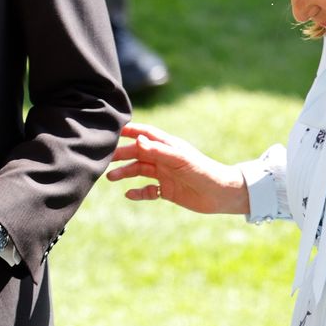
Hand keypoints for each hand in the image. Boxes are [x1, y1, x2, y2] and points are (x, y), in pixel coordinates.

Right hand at [105, 121, 249, 214]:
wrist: (221, 194)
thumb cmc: (203, 171)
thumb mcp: (179, 160)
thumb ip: (157, 150)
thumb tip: (136, 140)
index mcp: (168, 146)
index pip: (145, 134)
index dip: (130, 131)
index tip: (113, 130)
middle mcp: (165, 159)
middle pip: (138, 154)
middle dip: (121, 155)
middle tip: (104, 160)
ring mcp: (165, 174)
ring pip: (140, 171)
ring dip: (125, 173)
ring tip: (110, 178)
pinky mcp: (168, 190)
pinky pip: (148, 190)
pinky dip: (138, 192)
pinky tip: (130, 194)